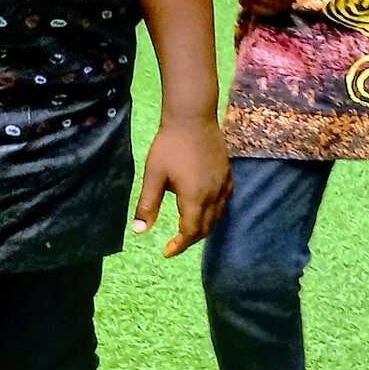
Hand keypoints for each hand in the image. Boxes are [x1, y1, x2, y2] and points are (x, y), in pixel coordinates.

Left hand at [134, 117, 230, 258]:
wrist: (193, 118)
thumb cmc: (170, 146)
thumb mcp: (153, 175)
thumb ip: (147, 205)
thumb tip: (140, 231)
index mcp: (194, 197)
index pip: (190, 232)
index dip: (179, 245)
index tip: (167, 252)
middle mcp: (214, 194)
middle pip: (206, 227)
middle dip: (190, 239)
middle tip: (175, 243)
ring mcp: (224, 184)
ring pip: (218, 215)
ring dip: (203, 227)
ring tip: (188, 229)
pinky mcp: (228, 174)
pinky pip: (225, 201)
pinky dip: (215, 212)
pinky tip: (206, 208)